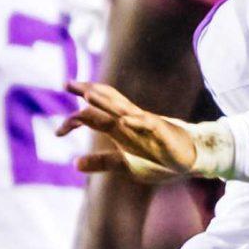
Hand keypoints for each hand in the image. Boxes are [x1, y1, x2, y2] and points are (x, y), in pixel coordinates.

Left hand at [58, 81, 206, 178]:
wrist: (189, 160)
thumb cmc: (157, 159)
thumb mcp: (125, 164)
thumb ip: (102, 162)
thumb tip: (75, 164)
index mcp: (121, 129)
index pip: (96, 116)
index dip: (76, 119)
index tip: (58, 130)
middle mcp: (131, 122)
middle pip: (106, 103)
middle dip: (88, 93)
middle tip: (67, 83)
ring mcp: (147, 126)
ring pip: (124, 110)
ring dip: (107, 102)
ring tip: (88, 95)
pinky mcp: (163, 133)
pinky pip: (149, 125)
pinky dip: (137, 122)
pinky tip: (125, 121)